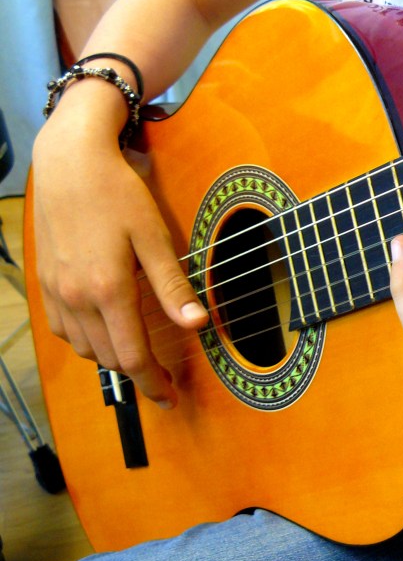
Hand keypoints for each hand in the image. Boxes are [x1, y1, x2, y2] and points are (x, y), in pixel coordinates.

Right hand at [31, 107, 206, 408]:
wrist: (70, 163)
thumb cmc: (118, 195)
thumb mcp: (155, 238)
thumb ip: (173, 287)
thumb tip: (198, 324)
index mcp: (108, 290)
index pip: (133, 357)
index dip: (154, 383)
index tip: (171, 397)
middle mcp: (76, 298)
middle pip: (109, 359)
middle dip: (138, 375)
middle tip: (164, 380)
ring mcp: (56, 293)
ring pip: (85, 349)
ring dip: (113, 359)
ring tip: (140, 356)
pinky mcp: (45, 284)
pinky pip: (65, 331)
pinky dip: (88, 341)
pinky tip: (106, 330)